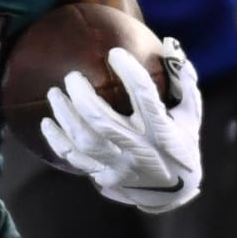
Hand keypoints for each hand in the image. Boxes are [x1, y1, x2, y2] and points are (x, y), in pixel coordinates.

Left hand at [40, 37, 201, 213]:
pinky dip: (57, 141)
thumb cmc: (181, 144)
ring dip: (65, 116)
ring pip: (85, 141)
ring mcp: (120, 166)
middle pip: (103, 123)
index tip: (114, 53)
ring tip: (54, 93)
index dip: (130, 74)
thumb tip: (170, 43)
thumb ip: (183, 82)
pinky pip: (74, 159)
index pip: (146, 98)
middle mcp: (140, 151)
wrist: (176, 193)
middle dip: (83, 97)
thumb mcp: (190, 116)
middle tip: (72, 77)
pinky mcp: (105, 176)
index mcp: (163, 132)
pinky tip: (46, 122)